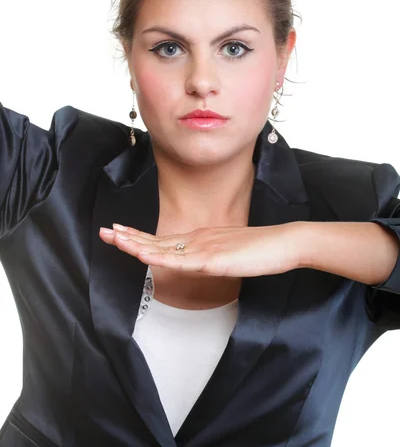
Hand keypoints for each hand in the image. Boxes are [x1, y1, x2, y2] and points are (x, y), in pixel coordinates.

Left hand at [99, 222, 300, 276]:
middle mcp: (197, 239)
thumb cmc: (261, 249)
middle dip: (129, 236)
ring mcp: (204, 248)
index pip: (163, 239)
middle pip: (157, 239)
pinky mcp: (214, 259)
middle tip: (105, 231)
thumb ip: (211, 257)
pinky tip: (144, 256)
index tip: (119, 234)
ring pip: (163, 247)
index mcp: (200, 238)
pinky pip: (181, 260)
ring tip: (114, 238)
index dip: (140, 237)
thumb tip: (198, 263)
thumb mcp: (229, 253)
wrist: (284, 243)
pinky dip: (159, 257)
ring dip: (137, 244)